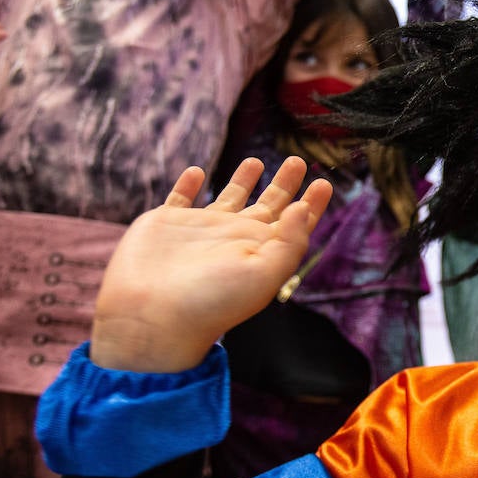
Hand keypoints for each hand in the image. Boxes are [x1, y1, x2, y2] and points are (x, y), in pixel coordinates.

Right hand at [90, 157, 332, 372]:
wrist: (152, 315)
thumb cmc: (212, 301)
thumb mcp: (263, 274)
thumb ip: (289, 242)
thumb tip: (303, 209)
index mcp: (260, 251)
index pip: (293, 225)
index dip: (310, 205)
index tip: (324, 182)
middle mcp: (233, 239)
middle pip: (267, 206)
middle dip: (284, 185)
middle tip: (297, 162)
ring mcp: (200, 231)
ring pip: (228, 199)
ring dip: (242, 180)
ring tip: (256, 161)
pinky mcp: (167, 224)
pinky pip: (181, 198)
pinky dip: (188, 185)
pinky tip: (197, 171)